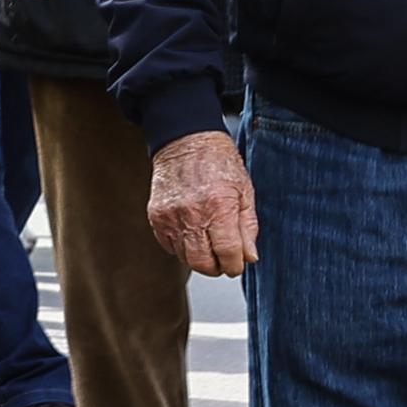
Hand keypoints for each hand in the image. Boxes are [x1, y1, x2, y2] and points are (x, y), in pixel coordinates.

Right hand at [148, 130, 257, 277]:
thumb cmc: (218, 160)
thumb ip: (248, 226)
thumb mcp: (245, 190)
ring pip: (186, 259)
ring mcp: (171, 217)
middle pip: (204, 264)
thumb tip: (250, 256)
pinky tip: (193, 232)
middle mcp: (192, 214)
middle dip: (218, 267)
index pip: (228, 254)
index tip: (238, 263)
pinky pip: (170, 247)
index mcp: (219, 206)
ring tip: (209, 241)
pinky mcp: (157, 218)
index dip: (236, 265)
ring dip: (201, 258)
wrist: (186, 139)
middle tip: (225, 258)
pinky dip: (183, 247)